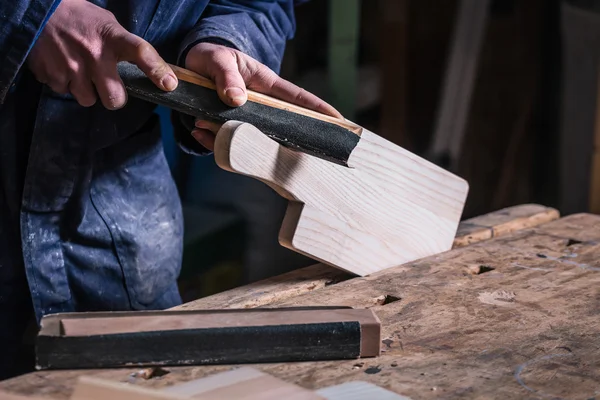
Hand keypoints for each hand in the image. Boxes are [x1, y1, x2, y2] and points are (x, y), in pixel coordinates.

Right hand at [27, 0, 177, 108]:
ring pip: (88, 100)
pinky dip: (64, 83)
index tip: (169, 85)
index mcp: (112, 37)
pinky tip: (62, 66)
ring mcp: (71, 66)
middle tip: (109, 87)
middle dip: (113, 98)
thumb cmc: (79, 17)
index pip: (141, 53)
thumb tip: (151, 71)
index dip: (157, 71)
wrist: (36, 8)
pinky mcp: (50, 73)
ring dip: (86, 91)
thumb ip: (124, 47)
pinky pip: (63, 92)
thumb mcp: (107, 24)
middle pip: (114, 99)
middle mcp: (94, 54)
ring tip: (80, 72)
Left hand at [185, 42, 342, 150]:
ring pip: (248, 137)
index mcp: (267, 86)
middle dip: (286, 141)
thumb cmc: (213, 57)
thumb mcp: (219, 60)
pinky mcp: (226, 128)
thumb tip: (237, 99)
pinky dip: (210, 140)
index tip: (339, 122)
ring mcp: (245, 119)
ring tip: (205, 125)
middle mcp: (260, 106)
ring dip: (230, 137)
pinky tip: (198, 132)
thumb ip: (227, 77)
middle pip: (279, 126)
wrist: (190, 65)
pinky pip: (223, 141)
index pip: (298, 99)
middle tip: (298, 154)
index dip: (319, 111)